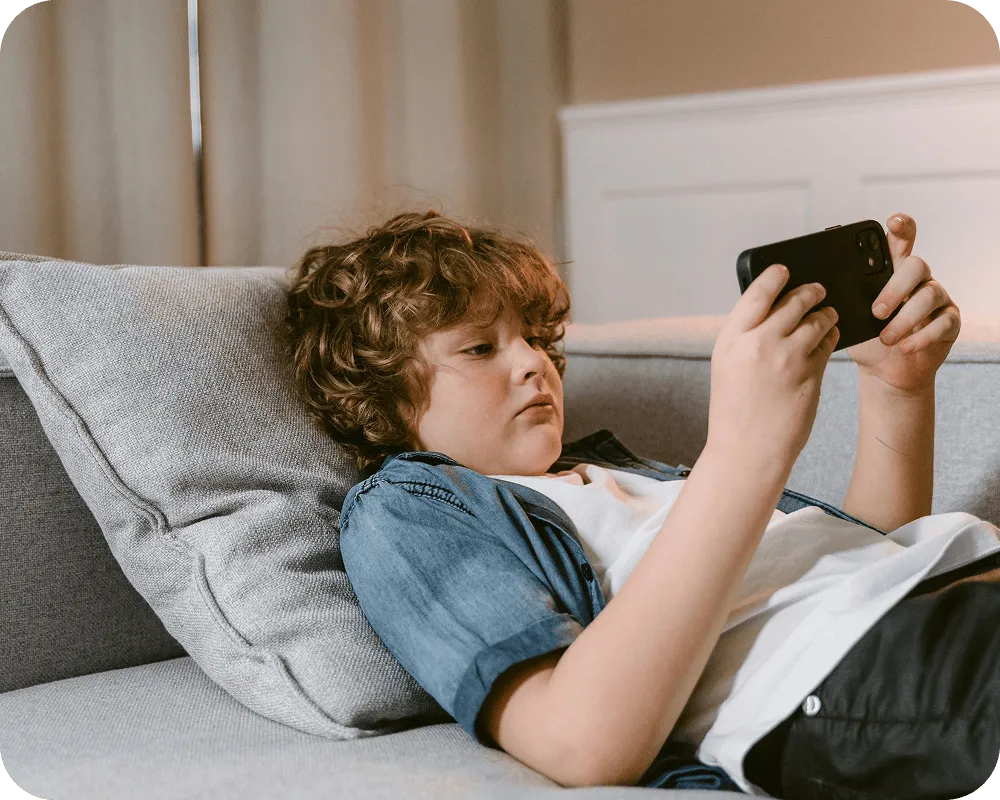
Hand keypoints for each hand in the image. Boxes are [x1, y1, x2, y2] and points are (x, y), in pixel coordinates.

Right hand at [708, 264, 838, 470]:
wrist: (746, 450)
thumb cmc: (734, 410)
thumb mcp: (728, 366)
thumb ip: (746, 336)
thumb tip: (772, 309)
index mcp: (732, 339)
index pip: (757, 293)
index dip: (774, 276)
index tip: (784, 269)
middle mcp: (759, 343)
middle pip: (793, 301)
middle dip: (810, 291)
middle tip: (818, 289)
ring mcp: (787, 358)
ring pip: (817, 319)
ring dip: (826, 313)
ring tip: (828, 314)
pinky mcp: (811, 374)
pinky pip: (828, 343)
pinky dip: (831, 336)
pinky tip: (829, 337)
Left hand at [846, 214, 960, 395]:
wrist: (882, 370)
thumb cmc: (865, 337)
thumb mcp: (849, 317)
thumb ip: (844, 297)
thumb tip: (819, 288)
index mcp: (892, 271)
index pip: (900, 240)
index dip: (901, 227)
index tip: (893, 222)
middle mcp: (918, 279)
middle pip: (916, 265)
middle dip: (894, 289)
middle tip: (876, 312)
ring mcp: (937, 298)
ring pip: (929, 294)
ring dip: (904, 319)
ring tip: (886, 338)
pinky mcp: (950, 321)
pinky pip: (943, 322)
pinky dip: (922, 336)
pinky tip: (905, 347)